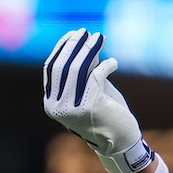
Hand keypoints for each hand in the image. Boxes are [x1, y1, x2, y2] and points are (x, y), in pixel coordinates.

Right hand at [42, 29, 153, 172]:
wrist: (121, 141)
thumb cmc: (106, 114)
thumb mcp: (91, 88)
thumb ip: (85, 68)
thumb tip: (83, 40)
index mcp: (51, 103)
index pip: (51, 68)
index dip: (61, 48)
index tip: (72, 34)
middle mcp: (57, 107)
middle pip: (62, 67)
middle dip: (74, 45)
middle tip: (86, 31)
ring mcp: (72, 109)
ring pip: (78, 70)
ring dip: (89, 50)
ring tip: (99, 37)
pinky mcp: (90, 107)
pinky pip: (96, 77)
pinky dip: (106, 66)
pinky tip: (114, 62)